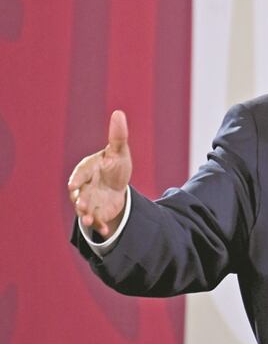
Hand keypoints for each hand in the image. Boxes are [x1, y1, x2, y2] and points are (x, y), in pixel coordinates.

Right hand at [68, 110, 131, 237]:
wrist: (118, 183)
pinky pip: (97, 219)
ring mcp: (90, 200)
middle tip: (80, 205)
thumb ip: (117, 135)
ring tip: (90, 221)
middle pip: (79, 194)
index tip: (73, 185)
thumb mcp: (119, 151)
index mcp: (88, 170)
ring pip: (85, 209)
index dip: (77, 179)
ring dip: (86, 215)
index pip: (80, 174)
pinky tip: (105, 230)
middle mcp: (85, 186)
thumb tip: (118, 113)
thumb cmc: (116, 164)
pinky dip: (100, 225)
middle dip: (79, 201)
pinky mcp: (97, 211)